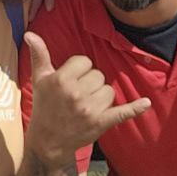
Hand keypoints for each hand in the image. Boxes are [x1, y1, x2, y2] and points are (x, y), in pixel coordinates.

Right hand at [24, 32, 149, 165]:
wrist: (48, 141)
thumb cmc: (44, 106)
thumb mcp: (39, 80)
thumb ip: (39, 55)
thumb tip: (30, 34)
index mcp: (61, 80)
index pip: (84, 61)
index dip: (78, 69)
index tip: (70, 80)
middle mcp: (76, 93)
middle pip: (98, 75)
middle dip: (90, 83)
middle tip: (76, 96)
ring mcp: (90, 109)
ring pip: (108, 90)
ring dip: (101, 96)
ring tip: (86, 105)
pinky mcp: (101, 123)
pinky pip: (122, 112)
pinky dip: (135, 108)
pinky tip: (146, 103)